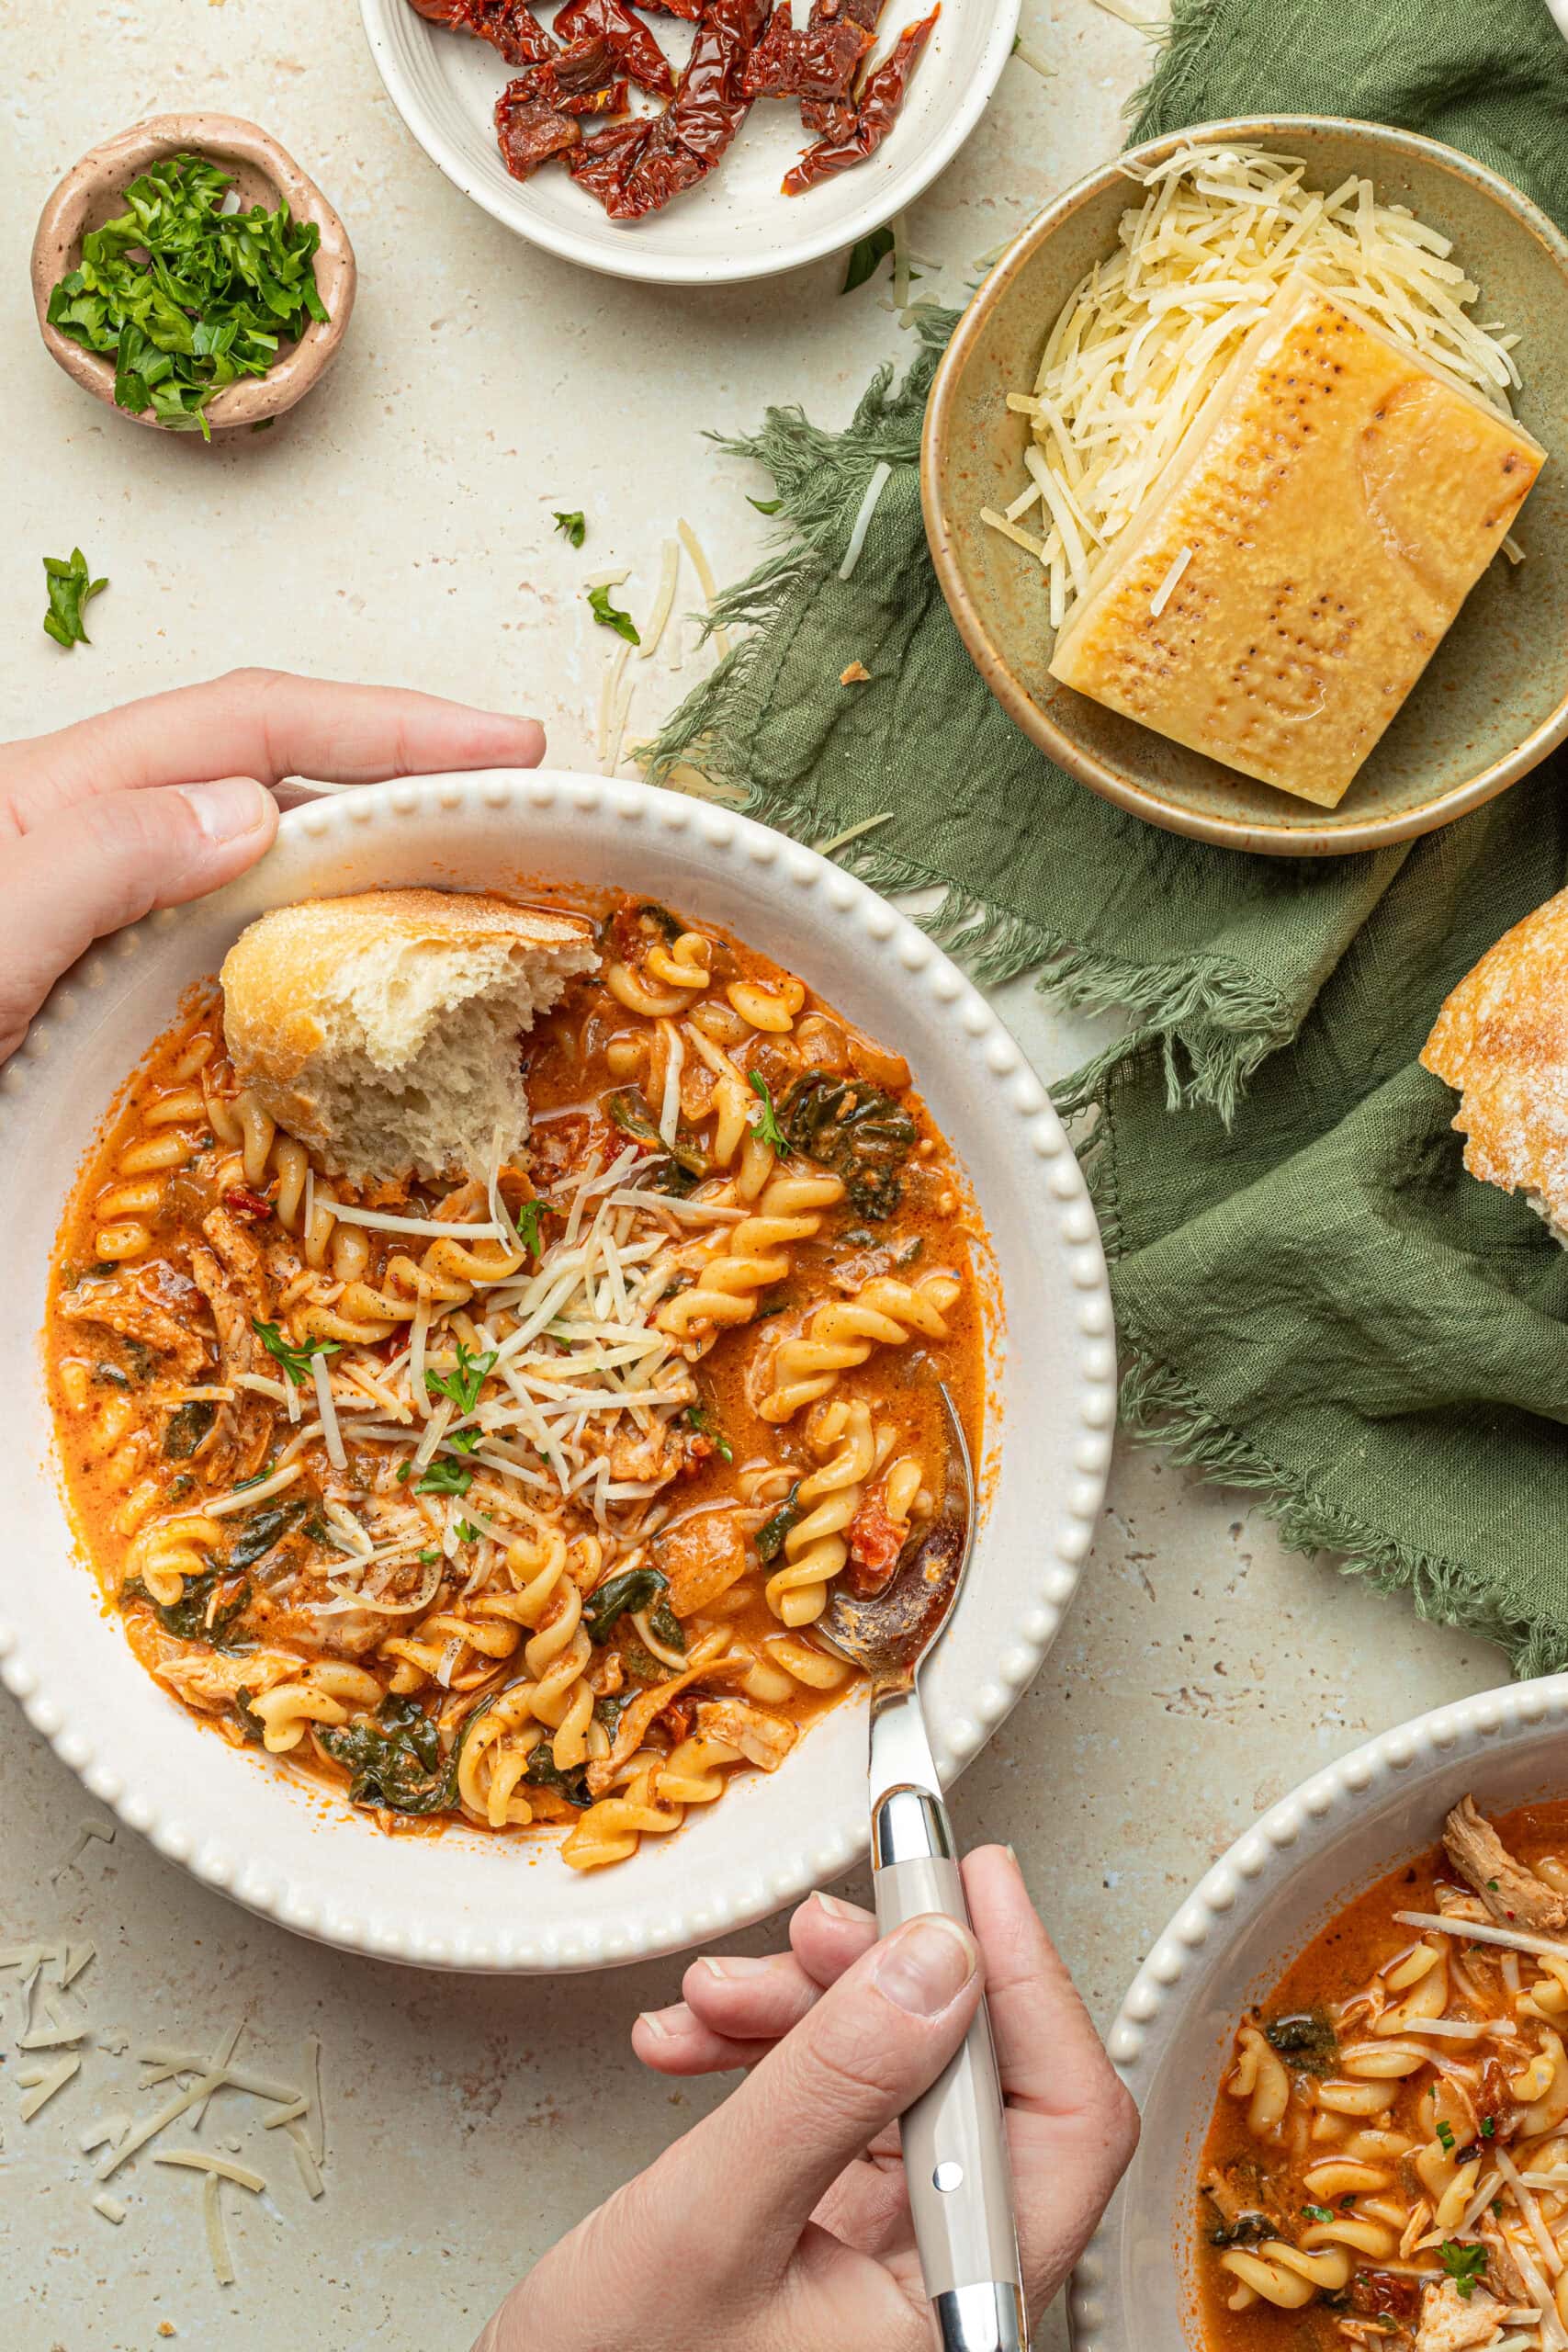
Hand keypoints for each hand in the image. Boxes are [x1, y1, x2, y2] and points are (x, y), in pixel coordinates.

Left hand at [0, 667, 545, 1061]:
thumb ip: (103, 858)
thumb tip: (251, 811)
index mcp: (53, 796)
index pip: (251, 726)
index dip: (388, 726)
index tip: (504, 748)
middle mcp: (87, 844)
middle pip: (273, 779)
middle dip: (402, 783)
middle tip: (520, 819)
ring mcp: (97, 924)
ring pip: (261, 872)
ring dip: (368, 876)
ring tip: (471, 903)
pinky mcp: (101, 1003)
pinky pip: (230, 955)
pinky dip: (312, 960)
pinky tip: (358, 995)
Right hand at [476, 1847, 1137, 2350]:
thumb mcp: (709, 2222)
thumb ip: (829, 2084)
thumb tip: (939, 1960)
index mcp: (956, 2308)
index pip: (1065, 2118)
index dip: (1026, 1978)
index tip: (967, 1878)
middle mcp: (941, 2286)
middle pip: (974, 2077)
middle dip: (881, 1981)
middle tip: (810, 1925)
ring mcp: (887, 2262)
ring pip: (898, 2076)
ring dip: (803, 2009)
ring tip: (714, 1997)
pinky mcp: (829, 2235)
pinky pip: (833, 2105)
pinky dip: (766, 2052)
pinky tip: (697, 2041)